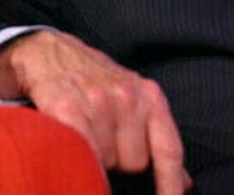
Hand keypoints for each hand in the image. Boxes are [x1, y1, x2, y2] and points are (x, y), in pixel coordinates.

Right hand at [0, 30, 191, 193]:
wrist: (49, 52)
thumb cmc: (96, 84)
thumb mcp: (134, 102)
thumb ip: (158, 140)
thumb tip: (184, 183)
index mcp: (151, 97)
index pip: (169, 150)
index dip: (171, 185)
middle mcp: (129, 97)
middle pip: (136, 164)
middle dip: (120, 166)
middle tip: (102, 145)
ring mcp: (99, 102)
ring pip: (106, 163)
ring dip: (94, 161)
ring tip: (83, 139)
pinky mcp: (67, 108)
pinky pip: (82, 153)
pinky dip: (79, 164)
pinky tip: (73, 158)